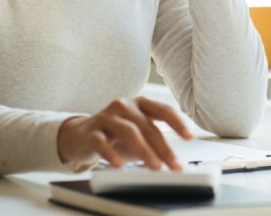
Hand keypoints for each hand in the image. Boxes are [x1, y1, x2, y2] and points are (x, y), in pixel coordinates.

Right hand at [57, 97, 193, 170]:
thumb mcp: (138, 137)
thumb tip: (172, 161)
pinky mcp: (91, 131)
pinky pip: (102, 141)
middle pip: (148, 125)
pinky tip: (119, 164)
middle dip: (163, 148)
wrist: (80, 136)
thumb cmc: (116, 135)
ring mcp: (107, 116)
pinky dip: (111, 153)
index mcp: (140, 104)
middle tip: (174, 165)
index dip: (178, 123)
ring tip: (154, 166)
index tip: (190, 137)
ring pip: (128, 131)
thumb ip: (154, 144)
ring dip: (144, 150)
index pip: (163, 110)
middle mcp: (124, 105)